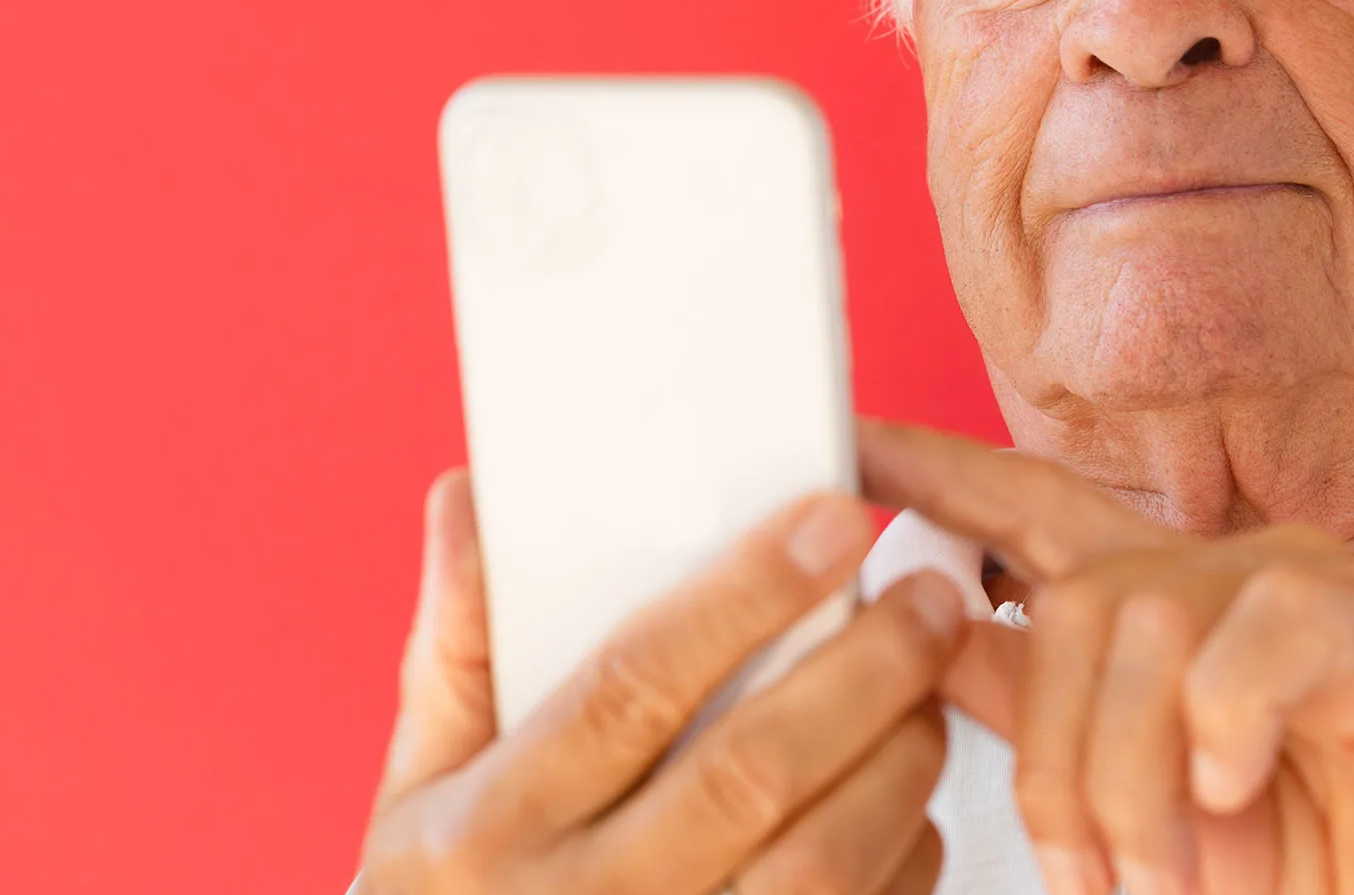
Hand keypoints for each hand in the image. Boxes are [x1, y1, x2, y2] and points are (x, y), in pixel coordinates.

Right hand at [356, 469, 961, 893]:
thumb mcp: (422, 786)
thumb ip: (459, 644)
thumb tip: (467, 498)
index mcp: (493, 826)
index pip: (631, 686)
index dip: (743, 597)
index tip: (833, 517)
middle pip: (750, 772)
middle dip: (862, 673)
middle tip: (928, 600)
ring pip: (821, 861)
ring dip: (897, 761)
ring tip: (927, 690)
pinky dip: (903, 851)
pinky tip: (907, 797)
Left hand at [859, 419, 1353, 894]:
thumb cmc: (1293, 871)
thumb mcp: (1130, 801)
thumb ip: (1037, 713)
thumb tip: (929, 643)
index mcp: (1166, 605)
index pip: (1031, 507)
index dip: (936, 470)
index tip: (846, 438)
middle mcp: (1234, 574)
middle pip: (1075, 599)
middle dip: (1055, 761)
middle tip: (1096, 880)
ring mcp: (1319, 589)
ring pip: (1149, 623)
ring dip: (1137, 781)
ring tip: (1172, 872)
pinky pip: (1263, 640)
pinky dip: (1229, 735)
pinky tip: (1240, 801)